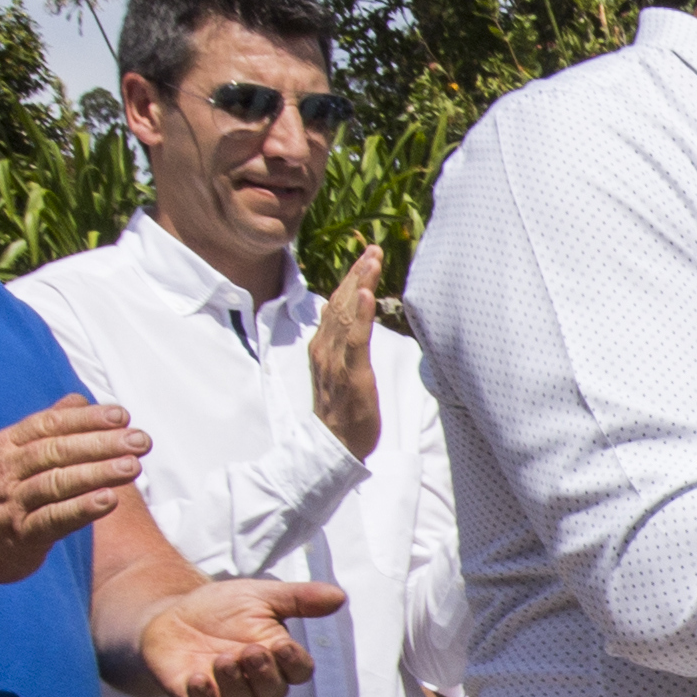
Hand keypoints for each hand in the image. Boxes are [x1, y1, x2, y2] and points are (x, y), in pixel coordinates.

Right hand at [0, 401, 151, 587]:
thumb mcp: (9, 453)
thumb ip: (46, 427)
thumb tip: (79, 400)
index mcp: (6, 445)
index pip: (49, 424)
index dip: (87, 419)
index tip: (122, 415)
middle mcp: (6, 470)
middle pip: (57, 451)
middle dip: (102, 443)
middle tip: (141, 440)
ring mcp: (11, 503)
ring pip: (57, 483)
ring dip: (98, 473)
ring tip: (133, 467)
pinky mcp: (19, 535)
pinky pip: (53, 520)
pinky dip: (82, 509)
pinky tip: (109, 501)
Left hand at [134, 575, 341, 696]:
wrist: (171, 615)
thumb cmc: (222, 608)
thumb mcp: (260, 595)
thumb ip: (299, 598)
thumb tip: (340, 597)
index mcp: (277, 656)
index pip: (298, 671)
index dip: (294, 664)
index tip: (283, 646)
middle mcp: (255, 680)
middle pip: (273, 692)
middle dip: (264, 674)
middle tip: (250, 650)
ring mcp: (225, 691)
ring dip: (235, 683)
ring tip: (223, 659)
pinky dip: (204, 696)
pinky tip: (199, 677)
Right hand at [306, 242, 387, 458]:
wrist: (333, 446)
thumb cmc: (341, 411)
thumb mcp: (341, 371)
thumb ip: (342, 344)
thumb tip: (346, 318)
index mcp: (323, 346)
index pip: (336, 304)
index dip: (351, 279)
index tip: (367, 256)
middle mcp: (325, 348)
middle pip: (340, 302)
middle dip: (357, 273)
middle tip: (373, 250)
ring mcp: (336, 360)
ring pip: (346, 314)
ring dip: (359, 284)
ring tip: (372, 260)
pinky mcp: (351, 374)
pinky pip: (355, 340)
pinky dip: (360, 315)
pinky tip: (365, 294)